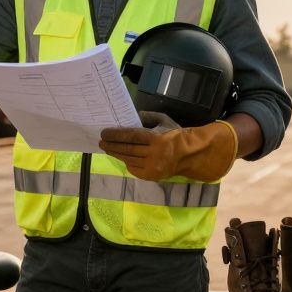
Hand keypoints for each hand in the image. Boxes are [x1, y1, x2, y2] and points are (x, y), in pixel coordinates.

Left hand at [99, 113, 237, 182]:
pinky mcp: (152, 176)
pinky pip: (134, 169)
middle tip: (101, 142)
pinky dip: (127, 163)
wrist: (191, 155)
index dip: (116, 135)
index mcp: (157, 138)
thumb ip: (148, 116)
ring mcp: (153, 167)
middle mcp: (154, 154)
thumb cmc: (176, 135)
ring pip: (129, 160)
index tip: (104, 133)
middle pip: (128, 149)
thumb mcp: (164, 120)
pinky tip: (121, 157)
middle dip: (112, 145)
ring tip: (107, 149)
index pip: (131, 136)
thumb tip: (133, 116)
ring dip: (116, 154)